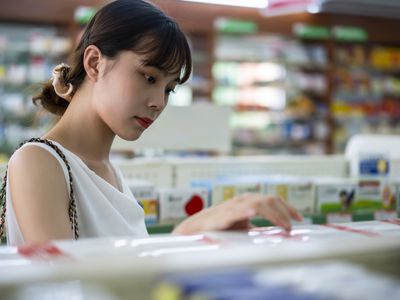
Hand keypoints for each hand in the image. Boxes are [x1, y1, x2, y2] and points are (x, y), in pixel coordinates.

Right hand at [173, 193, 302, 234]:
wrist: (197, 228)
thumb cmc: (220, 227)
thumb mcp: (243, 227)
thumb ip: (258, 228)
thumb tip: (277, 234)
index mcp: (250, 201)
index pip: (274, 199)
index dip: (288, 207)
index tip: (300, 218)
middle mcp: (244, 200)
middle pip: (270, 200)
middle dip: (285, 212)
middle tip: (293, 226)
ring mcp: (234, 206)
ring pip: (259, 203)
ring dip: (274, 214)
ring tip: (284, 225)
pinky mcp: (224, 215)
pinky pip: (238, 210)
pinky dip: (247, 210)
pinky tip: (253, 212)